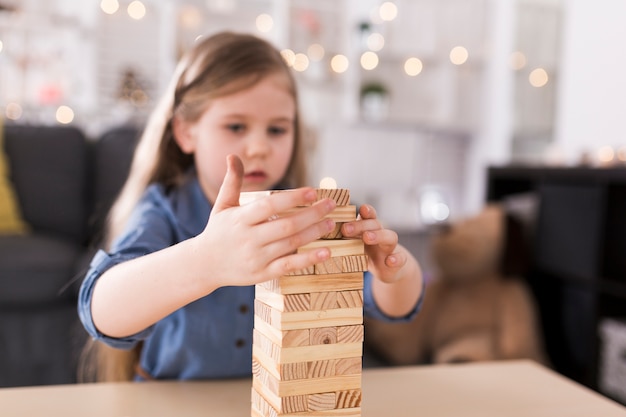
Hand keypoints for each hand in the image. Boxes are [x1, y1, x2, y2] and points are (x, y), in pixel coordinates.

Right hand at [196, 155, 335, 286]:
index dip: (292, 198)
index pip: (269, 206)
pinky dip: (308, 260)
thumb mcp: (222, 205)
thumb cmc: (217, 231)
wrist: (204, 265)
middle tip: (331, 204)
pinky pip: (289, 266)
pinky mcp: (262, 274)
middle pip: (285, 226)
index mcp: (240, 219)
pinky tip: (326, 252)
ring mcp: (256, 257)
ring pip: (290, 245)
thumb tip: (233, 156)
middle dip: (311, 214)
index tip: (312, 191)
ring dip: (313, 233)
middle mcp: (249, 238)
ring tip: (330, 223)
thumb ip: (233, 181)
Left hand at [341, 204, 406, 283]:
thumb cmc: (366, 253)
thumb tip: (321, 229)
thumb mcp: (355, 244)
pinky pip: (400, 258)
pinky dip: (396, 259)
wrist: (387, 269)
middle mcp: (381, 234)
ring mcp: (390, 247)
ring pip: (390, 236)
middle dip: (362, 225)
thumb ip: (345, 236)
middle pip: (376, 224)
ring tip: (367, 237)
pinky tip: (389, 261)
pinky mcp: (398, 262)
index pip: (369, 216)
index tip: (360, 208)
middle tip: (346, 229)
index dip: (366, 211)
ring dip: (378, 235)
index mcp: (369, 228)